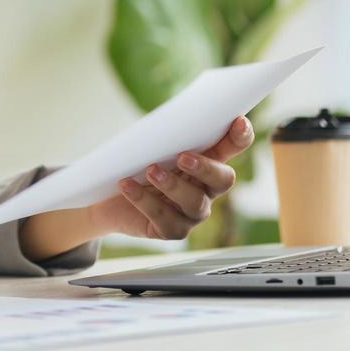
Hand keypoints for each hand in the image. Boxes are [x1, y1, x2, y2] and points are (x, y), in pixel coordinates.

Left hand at [87, 116, 253, 240]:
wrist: (108, 199)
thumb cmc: (136, 166)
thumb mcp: (151, 146)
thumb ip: (166, 135)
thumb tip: (166, 120)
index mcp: (207, 161)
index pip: (232, 147)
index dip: (240, 137)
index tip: (239, 121)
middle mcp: (206, 189)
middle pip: (223, 180)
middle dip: (206, 167)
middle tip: (182, 156)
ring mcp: (192, 213)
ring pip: (194, 202)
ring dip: (172, 185)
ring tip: (150, 171)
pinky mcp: (172, 230)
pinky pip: (164, 219)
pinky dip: (144, 200)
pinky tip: (127, 186)